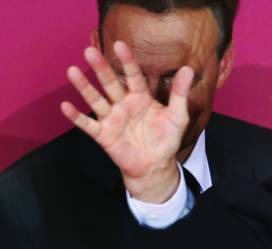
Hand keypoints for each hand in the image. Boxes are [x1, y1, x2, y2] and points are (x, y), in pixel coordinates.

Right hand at [60, 41, 193, 202]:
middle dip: (101, 68)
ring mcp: (111, 118)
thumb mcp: (178, 116)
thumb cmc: (166, 139)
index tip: (119, 45)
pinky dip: (77, 116)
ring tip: (72, 71)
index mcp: (140, 97)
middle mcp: (123, 104)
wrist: (156, 165)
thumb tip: (189, 69)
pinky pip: (88, 125)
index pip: (133, 75)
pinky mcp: (103, 135)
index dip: (127, 61)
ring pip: (96, 100)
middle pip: (110, 83)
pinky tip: (66, 105)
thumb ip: (180, 93)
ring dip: (84, 87)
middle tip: (90, 51)